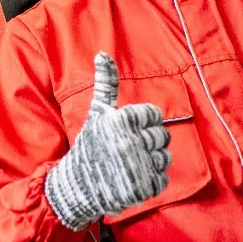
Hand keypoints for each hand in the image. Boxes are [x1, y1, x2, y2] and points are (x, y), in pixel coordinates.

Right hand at [44, 52, 171, 229]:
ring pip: (165, 157)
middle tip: (128, 149)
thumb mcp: (96, 113)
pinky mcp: (143, 187)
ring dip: (151, 161)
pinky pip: (162, 178)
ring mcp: (138, 166)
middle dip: (148, 141)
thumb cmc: (88, 146)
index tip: (128, 131)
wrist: (77, 187)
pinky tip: (133, 178)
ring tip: (131, 164)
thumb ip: (105, 84)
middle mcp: (131, 142)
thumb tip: (102, 53)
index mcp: (122, 121)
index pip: (154, 115)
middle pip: (162, 135)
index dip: (143, 122)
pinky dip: (151, 180)